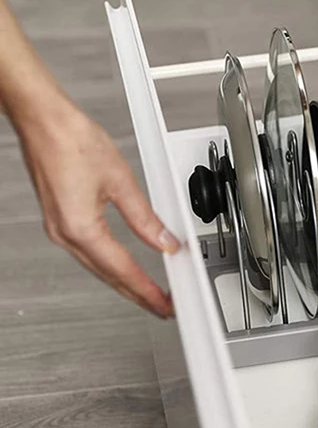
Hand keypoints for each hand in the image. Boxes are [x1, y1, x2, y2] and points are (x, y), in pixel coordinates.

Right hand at [16, 100, 180, 317]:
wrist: (43, 121)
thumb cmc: (72, 142)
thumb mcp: (121, 181)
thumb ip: (145, 217)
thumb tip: (165, 240)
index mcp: (80, 227)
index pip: (122, 269)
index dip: (146, 291)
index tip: (164, 304)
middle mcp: (65, 234)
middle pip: (108, 275)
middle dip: (136, 293)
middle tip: (162, 306)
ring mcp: (58, 228)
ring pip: (96, 266)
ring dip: (123, 281)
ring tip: (147, 291)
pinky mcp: (59, 219)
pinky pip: (87, 252)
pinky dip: (108, 263)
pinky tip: (120, 265)